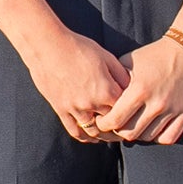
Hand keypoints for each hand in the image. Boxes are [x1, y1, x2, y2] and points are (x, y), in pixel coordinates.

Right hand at [25, 27, 132, 142]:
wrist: (48, 46)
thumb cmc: (78, 47)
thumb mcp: (106, 57)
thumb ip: (121, 75)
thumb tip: (131, 88)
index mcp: (107, 91)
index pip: (126, 111)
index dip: (131, 115)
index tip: (134, 116)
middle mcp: (92, 104)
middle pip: (111, 125)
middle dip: (119, 128)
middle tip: (125, 129)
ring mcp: (75, 109)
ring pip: (94, 132)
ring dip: (103, 136)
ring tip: (109, 134)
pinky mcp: (60, 109)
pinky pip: (74, 130)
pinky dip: (84, 137)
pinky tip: (90, 137)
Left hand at [94, 35, 182, 145]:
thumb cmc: (155, 54)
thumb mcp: (129, 62)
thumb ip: (114, 81)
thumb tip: (100, 98)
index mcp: (138, 90)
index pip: (115, 120)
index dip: (104, 125)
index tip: (103, 121)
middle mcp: (156, 103)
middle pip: (130, 133)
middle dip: (119, 132)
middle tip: (116, 126)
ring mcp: (172, 110)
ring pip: (148, 137)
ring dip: (138, 134)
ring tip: (133, 126)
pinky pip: (169, 137)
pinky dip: (158, 136)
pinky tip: (153, 128)